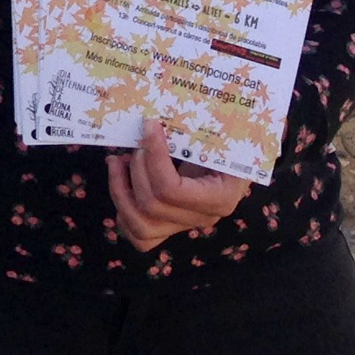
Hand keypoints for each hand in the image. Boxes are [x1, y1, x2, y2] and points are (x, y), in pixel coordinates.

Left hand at [107, 120, 248, 250]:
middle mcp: (202, 217)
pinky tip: (120, 181)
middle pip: (152, 205)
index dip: (154, 157)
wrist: (236, 161)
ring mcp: (184, 225)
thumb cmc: (230, 143)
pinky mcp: (169, 227)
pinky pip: (138, 235)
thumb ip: (204, 128)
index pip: (173, 189)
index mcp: (221, 197)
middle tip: (136, 143)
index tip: (149, 126)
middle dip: (136, 169)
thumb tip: (163, 119)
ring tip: (117, 161)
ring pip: (140, 227)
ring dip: (120, 190)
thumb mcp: (223, 135)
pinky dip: (122, 210)